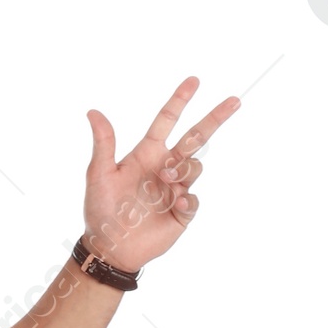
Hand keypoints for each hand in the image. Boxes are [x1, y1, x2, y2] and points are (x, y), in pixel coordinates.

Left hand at [82, 76, 239, 270]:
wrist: (109, 247)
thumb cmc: (100, 209)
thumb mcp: (99, 175)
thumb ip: (103, 144)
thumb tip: (93, 112)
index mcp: (147, 154)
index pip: (167, 121)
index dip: (180, 100)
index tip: (194, 80)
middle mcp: (165, 167)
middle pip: (196, 137)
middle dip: (215, 118)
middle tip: (234, 100)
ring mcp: (176, 188)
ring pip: (195, 168)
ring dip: (184, 169)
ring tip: (165, 180)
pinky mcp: (182, 211)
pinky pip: (194, 199)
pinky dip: (188, 198)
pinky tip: (177, 201)